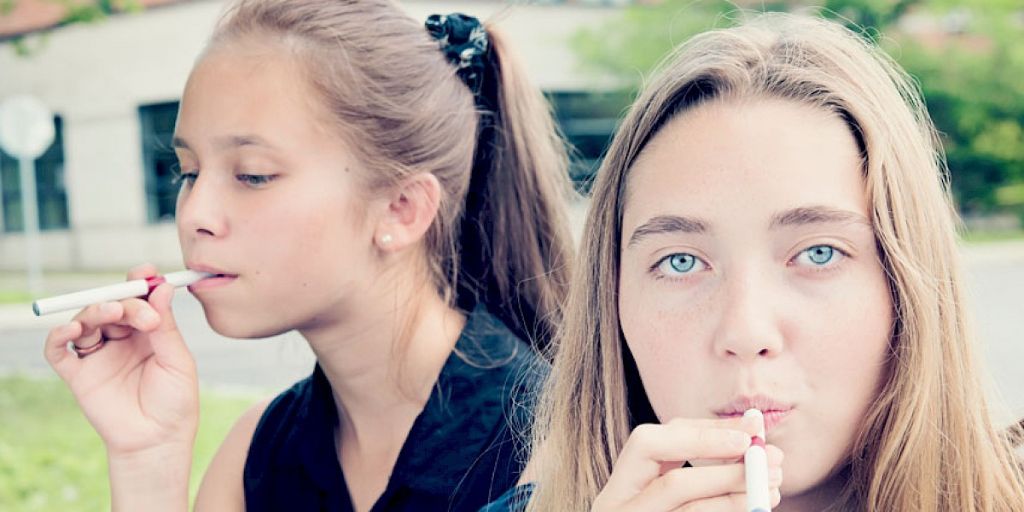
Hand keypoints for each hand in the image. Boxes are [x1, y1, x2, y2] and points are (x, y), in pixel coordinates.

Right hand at [43, 263, 198, 456]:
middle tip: (144, 314)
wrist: (158, 441)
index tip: (145, 272)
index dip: (139, 282)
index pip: (138, 298)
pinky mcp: (78, 375)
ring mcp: (98, 355)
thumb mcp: (177, 360)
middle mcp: (121, 339)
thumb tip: (162, 287)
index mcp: (148, 332)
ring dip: (96, 310)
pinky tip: (73, 328)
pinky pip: (58, 350)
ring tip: (114, 313)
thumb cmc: (175, 402)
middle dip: (124, 300)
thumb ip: (166, 326)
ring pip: (86, 320)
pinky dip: (59, 335)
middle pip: (111, 305)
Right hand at [592, 416, 782, 510]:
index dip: (703, 433)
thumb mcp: (665, 499)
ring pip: (690, 511)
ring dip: (737, 495)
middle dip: (726, 467)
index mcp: (618, 492)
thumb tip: (753, 433)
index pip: (650, 444)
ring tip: (772, 487)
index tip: (750, 431)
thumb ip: (697, 473)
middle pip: (671, 483)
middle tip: (770, 458)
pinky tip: (755, 511)